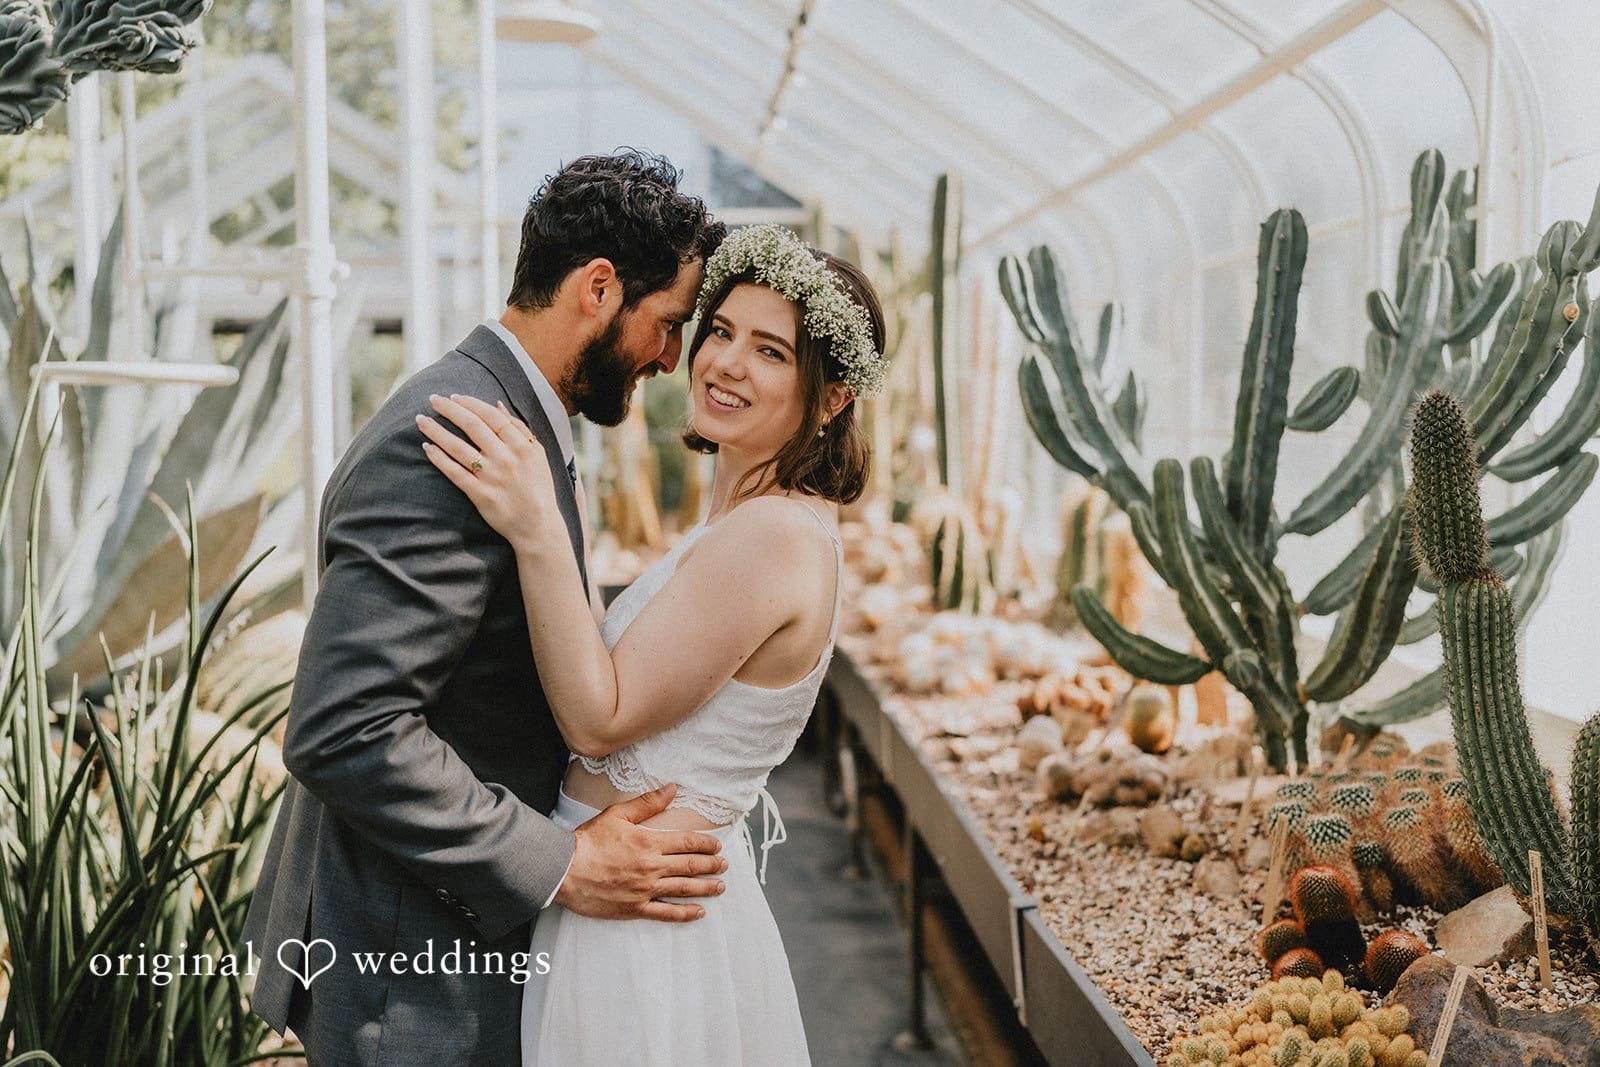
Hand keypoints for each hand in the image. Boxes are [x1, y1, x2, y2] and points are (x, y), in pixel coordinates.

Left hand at [417, 393, 557, 551]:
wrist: (538, 526)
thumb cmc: (539, 488)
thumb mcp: (538, 455)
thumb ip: (520, 428)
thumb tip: (497, 404)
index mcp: (522, 446)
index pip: (492, 416)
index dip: (470, 404)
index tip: (453, 397)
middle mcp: (506, 458)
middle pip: (473, 426)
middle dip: (449, 409)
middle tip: (432, 399)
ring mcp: (492, 477)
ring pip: (458, 447)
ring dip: (437, 431)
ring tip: (420, 421)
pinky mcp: (480, 495)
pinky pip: (455, 472)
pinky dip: (439, 458)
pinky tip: (427, 447)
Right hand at [554, 784, 727, 921]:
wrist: (564, 870)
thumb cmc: (588, 841)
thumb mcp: (617, 814)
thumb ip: (647, 803)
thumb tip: (671, 789)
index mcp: (649, 843)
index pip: (687, 842)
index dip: (706, 844)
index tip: (717, 846)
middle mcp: (652, 867)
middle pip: (691, 866)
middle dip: (712, 865)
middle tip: (724, 865)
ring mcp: (644, 890)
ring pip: (684, 889)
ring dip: (706, 888)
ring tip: (720, 886)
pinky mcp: (634, 908)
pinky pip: (666, 913)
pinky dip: (685, 913)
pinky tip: (698, 912)